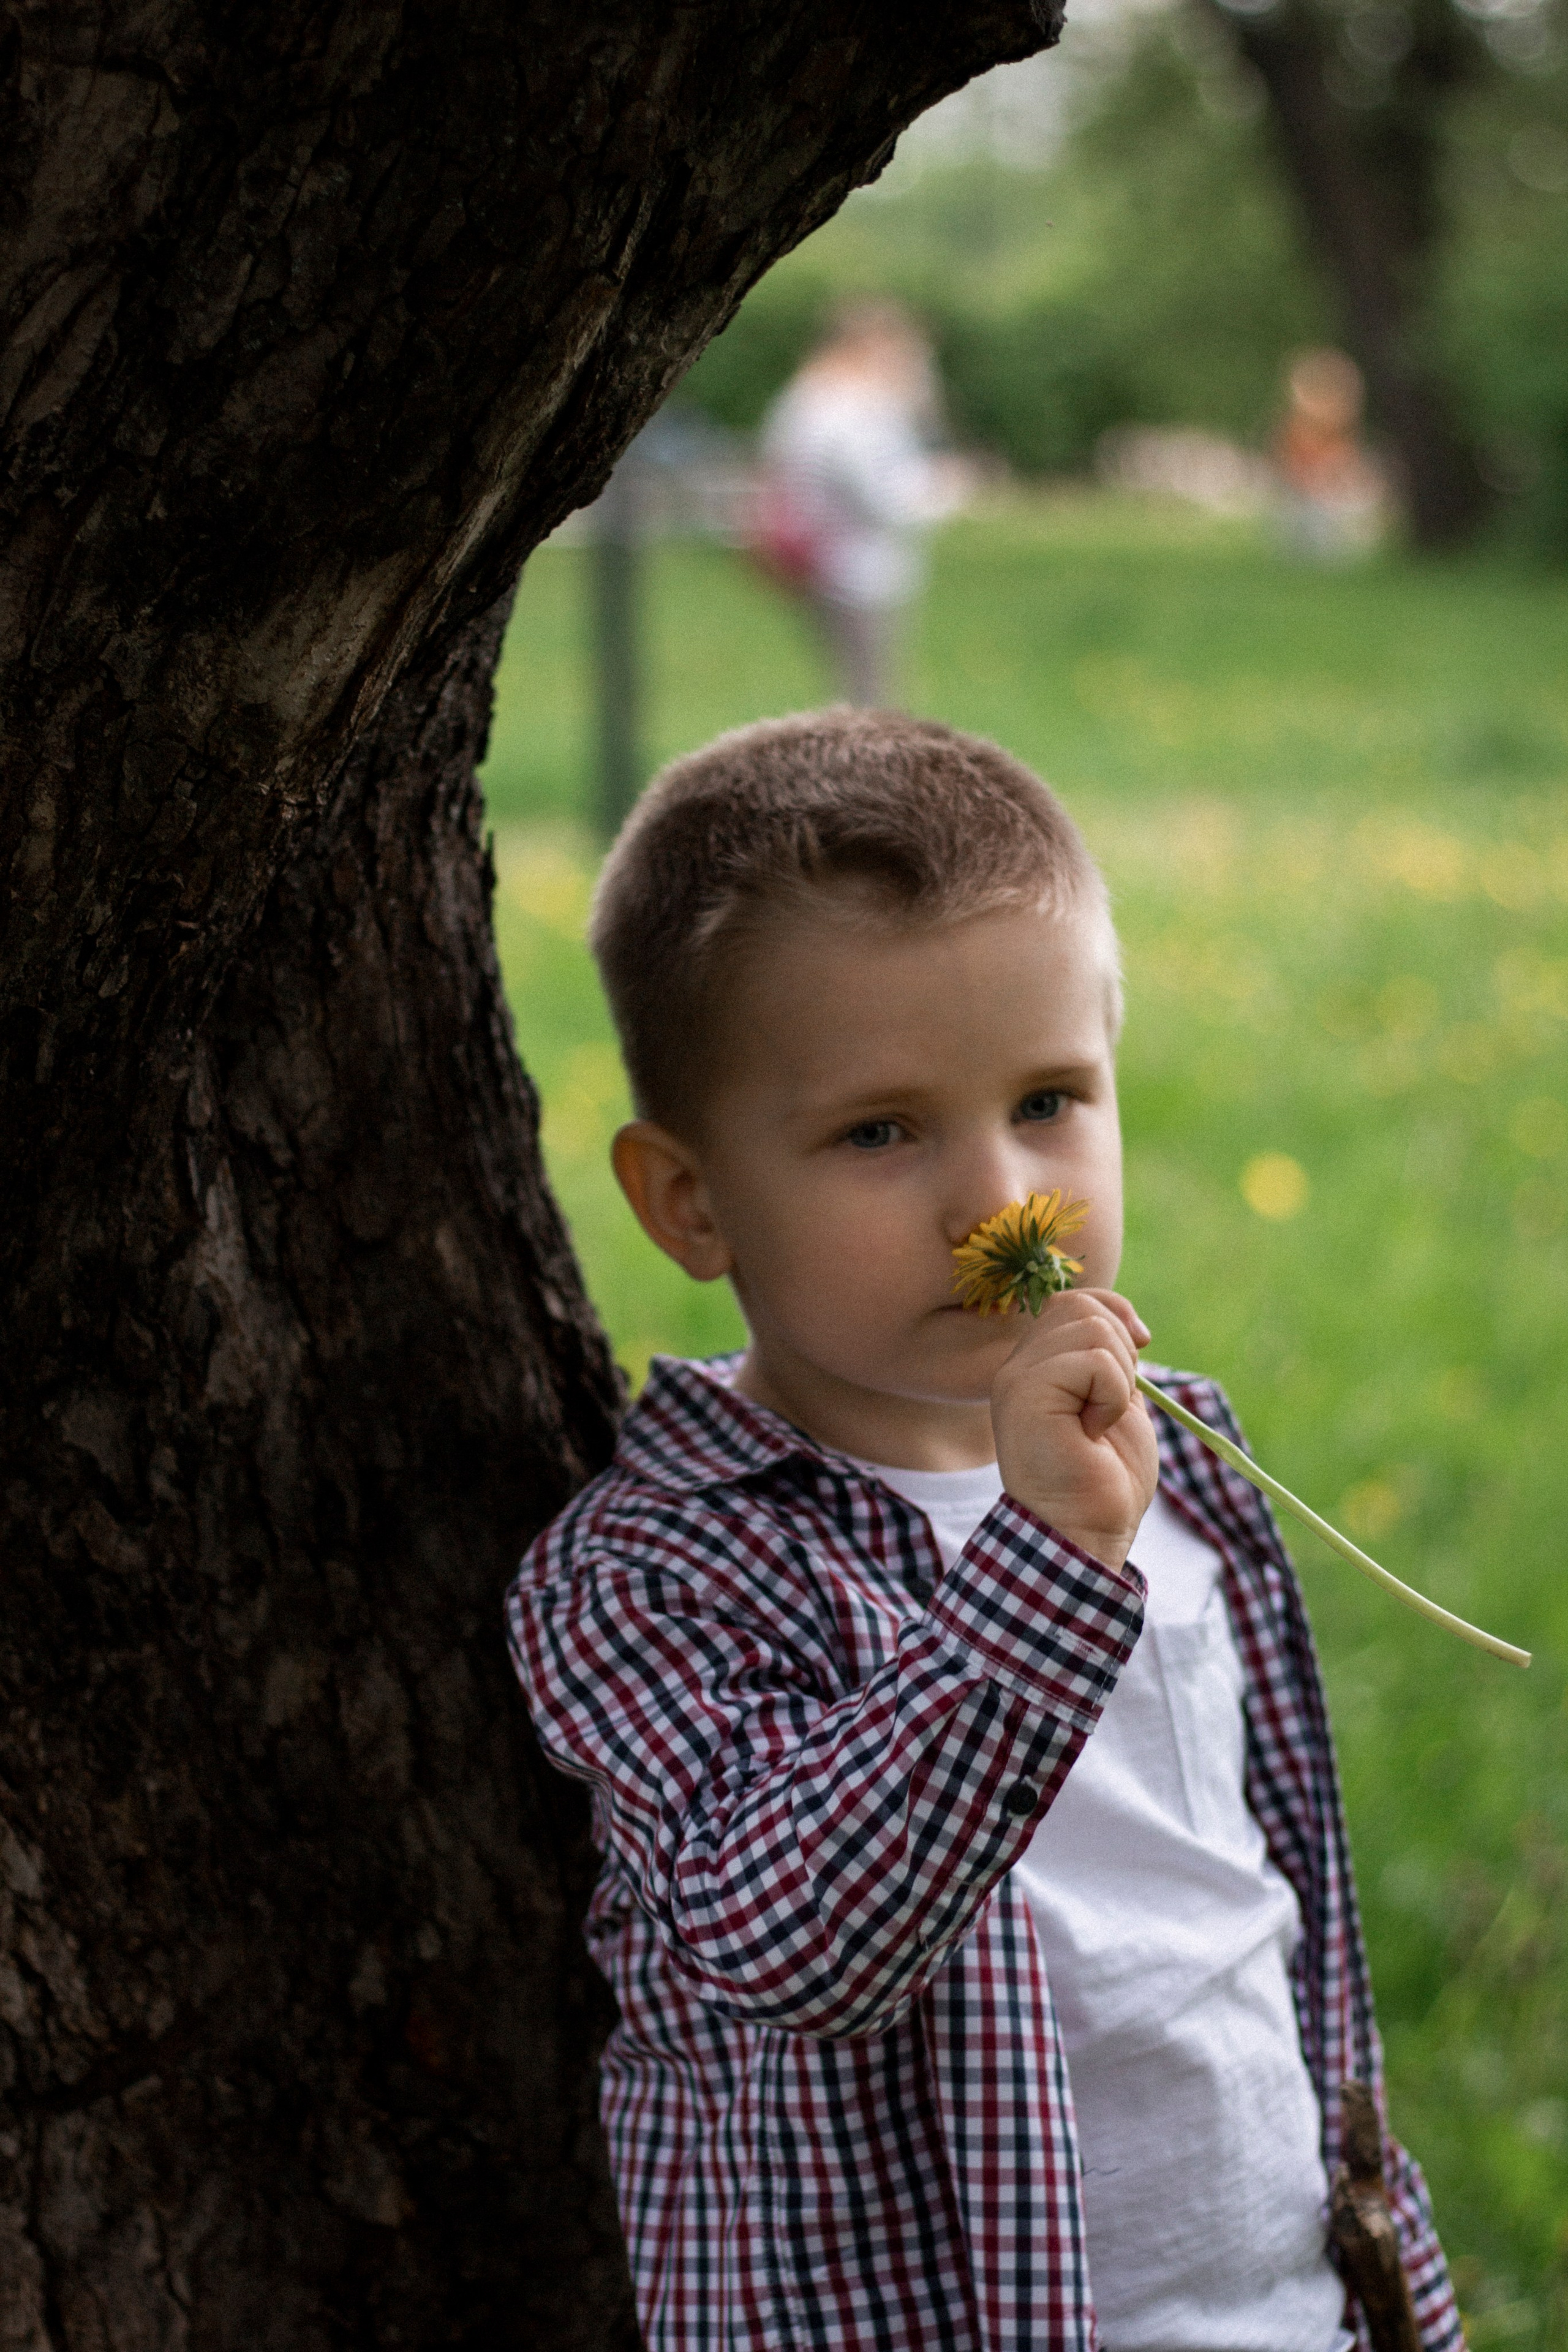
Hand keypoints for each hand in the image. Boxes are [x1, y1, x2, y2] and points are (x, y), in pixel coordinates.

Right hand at [989, 1289, 1158, 1570]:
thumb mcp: (1116, 1404)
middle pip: (1080, 1305)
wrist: (1086, 1533)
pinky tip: (1094, 1431)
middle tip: (1112, 1405)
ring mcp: (1018, 1379)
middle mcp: (1017, 1367)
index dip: (1114, 1311)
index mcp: (1035, 1367)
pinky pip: (1094, 1361)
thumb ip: (1111, 1362)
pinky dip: (1113, 1396)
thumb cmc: (1104, 1481)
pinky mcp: (1026, 1394)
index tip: (1141, 1346)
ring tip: (1099, 1422)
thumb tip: (1130, 1325)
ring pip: (1091, 1328)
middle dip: (1120, 1348)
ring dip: (1119, 1379)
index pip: (1071, 1301)